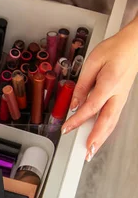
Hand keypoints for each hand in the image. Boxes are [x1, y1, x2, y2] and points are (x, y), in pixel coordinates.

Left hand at [62, 18, 137, 160]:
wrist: (133, 45)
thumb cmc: (114, 50)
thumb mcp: (92, 62)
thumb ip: (82, 85)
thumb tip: (74, 104)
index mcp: (109, 84)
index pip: (91, 107)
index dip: (77, 120)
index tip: (66, 128)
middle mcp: (117, 95)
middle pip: (105, 121)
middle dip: (95, 139)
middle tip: (86, 152)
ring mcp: (121, 99)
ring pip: (111, 123)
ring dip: (101, 139)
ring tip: (91, 151)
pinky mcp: (120, 100)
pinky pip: (112, 119)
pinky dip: (105, 131)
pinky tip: (98, 138)